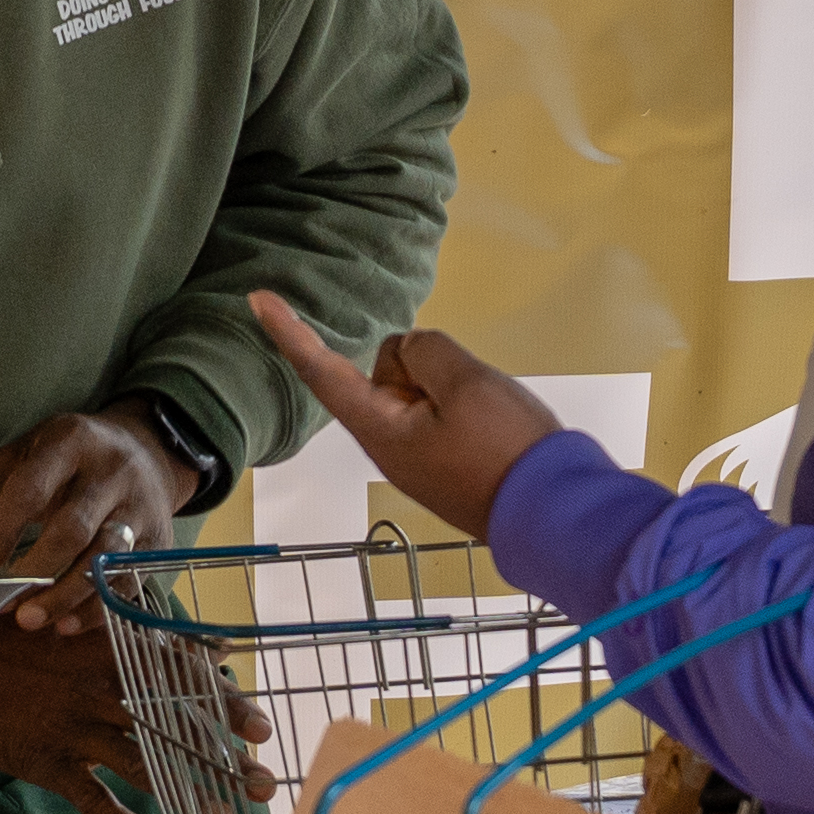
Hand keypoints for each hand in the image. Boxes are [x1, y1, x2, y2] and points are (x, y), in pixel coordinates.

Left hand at [0, 402, 198, 635]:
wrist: (147, 449)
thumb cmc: (71, 457)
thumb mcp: (26, 454)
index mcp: (70, 441)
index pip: (31, 488)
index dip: (3, 531)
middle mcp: (112, 471)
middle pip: (73, 528)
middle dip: (37, 569)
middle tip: (6, 602)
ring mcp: (140, 506)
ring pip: (105, 558)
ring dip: (65, 595)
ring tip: (32, 618)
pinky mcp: (158, 539)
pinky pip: (127, 580)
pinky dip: (96, 607)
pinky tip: (66, 623)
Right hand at [0, 611, 271, 813]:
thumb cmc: (24, 637)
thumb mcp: (81, 621)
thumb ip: (143, 634)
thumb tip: (210, 644)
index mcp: (114, 653)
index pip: (184, 680)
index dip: (226, 705)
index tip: (262, 729)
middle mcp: (103, 692)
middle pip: (175, 727)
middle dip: (222, 757)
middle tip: (262, 783)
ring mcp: (76, 729)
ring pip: (143, 764)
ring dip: (185, 790)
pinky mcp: (49, 761)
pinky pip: (92, 796)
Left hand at [246, 291, 561, 541]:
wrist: (557, 514)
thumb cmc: (508, 453)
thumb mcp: (465, 383)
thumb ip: (426, 351)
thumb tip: (411, 352)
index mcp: (379, 431)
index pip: (321, 371)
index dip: (290, 332)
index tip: (257, 299)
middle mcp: (388, 447)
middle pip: (384, 373)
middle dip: (419, 364)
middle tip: (466, 393)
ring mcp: (417, 458)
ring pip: (418, 388)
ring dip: (448, 384)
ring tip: (490, 415)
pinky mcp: (446, 462)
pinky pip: (442, 411)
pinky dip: (462, 402)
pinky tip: (495, 424)